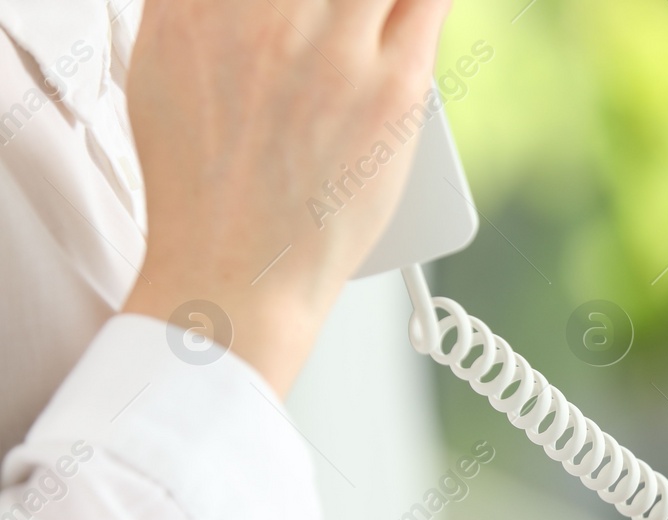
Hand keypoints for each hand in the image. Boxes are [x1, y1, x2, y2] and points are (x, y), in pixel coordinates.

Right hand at [122, 0, 452, 393]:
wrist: (234, 267)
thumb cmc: (202, 182)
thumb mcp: (163, 63)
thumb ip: (200, 5)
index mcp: (199, 0)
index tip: (307, 4)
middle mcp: (266, 11)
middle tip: (343, 17)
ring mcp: (333, 48)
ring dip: (381, 3)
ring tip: (379, 20)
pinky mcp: (393, 86)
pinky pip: (428, 6)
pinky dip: (424, 6)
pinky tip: (421, 11)